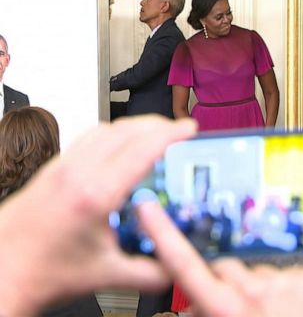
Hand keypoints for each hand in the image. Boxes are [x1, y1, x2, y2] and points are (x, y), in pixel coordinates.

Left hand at [0, 115, 196, 315]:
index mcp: (94, 195)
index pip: (141, 150)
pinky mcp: (56, 166)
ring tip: (154, 133)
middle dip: (158, 124)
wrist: (1, 269)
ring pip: (107, 128)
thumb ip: (149, 273)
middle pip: (126, 129)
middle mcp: (78, 172)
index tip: (188, 128)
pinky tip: (122, 145)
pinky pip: (91, 135)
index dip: (170, 134)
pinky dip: (115, 132)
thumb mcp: (105, 274)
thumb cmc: (41, 271)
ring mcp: (64, 165)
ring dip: (135, 125)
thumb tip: (173, 267)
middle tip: (178, 129)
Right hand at [139, 202, 302, 316]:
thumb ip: (202, 313)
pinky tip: (290, 308)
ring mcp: (285, 282)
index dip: (162, 234)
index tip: (147, 208)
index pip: (184, 265)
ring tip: (269, 312)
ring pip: (254, 269)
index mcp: (227, 311)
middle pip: (224, 266)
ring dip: (255, 284)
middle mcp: (254, 292)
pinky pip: (283, 272)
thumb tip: (189, 304)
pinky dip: (282, 286)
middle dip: (224, 280)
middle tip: (237, 307)